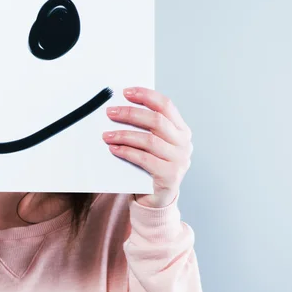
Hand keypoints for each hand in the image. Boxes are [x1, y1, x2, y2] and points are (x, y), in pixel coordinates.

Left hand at [102, 87, 192, 208]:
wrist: (156, 199)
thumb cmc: (149, 167)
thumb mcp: (152, 145)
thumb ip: (146, 129)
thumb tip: (120, 108)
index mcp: (182, 130)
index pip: (166, 106)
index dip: (146, 96)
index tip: (125, 92)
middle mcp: (184, 143)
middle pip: (156, 121)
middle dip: (130, 114)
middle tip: (110, 112)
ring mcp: (179, 160)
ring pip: (149, 140)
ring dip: (124, 135)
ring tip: (106, 135)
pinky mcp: (170, 176)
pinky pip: (144, 159)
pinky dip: (127, 152)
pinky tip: (114, 149)